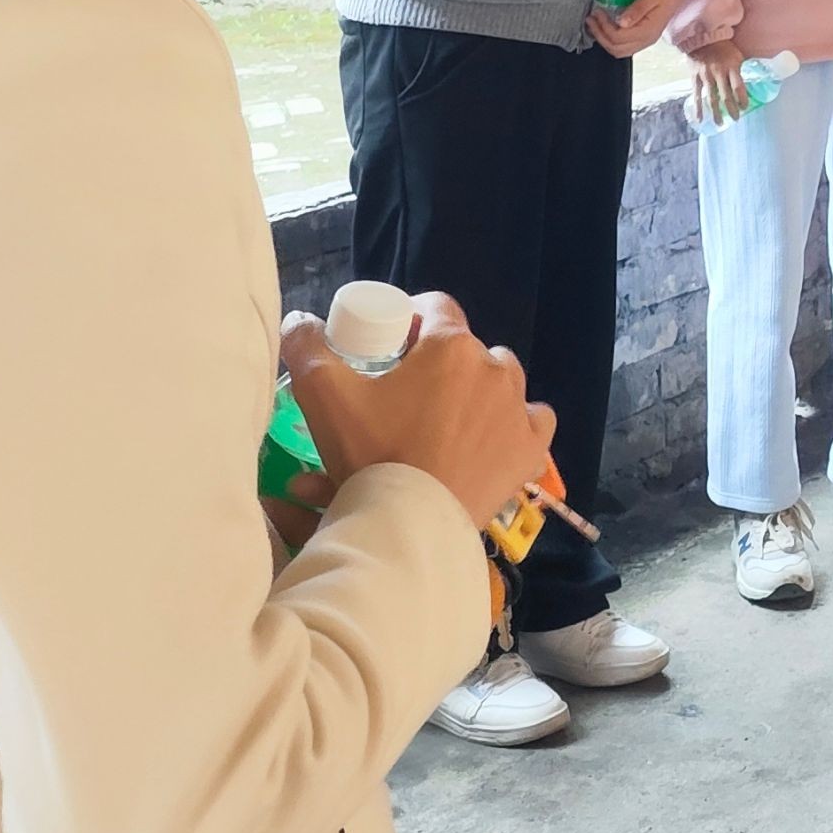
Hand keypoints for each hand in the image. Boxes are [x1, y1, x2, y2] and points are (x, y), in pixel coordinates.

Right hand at [287, 294, 552, 529]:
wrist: (412, 525)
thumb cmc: (372, 454)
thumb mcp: (325, 397)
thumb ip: (307, 348)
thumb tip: (299, 320)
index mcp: (451, 346)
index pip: (435, 307)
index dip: (412, 319)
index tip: (392, 345)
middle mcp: (494, 367)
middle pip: (467, 347)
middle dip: (440, 361)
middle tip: (409, 393)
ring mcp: (519, 408)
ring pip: (501, 379)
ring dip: (479, 388)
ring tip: (446, 417)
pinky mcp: (532, 447)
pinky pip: (533, 419)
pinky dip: (515, 423)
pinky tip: (493, 435)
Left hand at [591, 0, 693, 57]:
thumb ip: (636, 10)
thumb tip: (621, 23)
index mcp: (649, 30)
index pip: (619, 38)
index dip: (604, 27)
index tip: (597, 12)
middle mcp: (648, 38)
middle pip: (617, 49)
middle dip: (600, 36)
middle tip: (591, 19)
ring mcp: (647, 38)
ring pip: (620, 50)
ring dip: (604, 39)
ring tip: (594, 24)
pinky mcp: (644, 33)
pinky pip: (625, 44)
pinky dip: (612, 38)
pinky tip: (606, 26)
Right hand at [688, 43, 751, 119]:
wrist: (702, 37)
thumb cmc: (723, 47)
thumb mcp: (736, 55)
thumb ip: (740, 70)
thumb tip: (753, 82)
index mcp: (731, 66)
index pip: (738, 86)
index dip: (742, 98)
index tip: (745, 107)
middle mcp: (718, 72)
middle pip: (725, 95)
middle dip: (731, 109)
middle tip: (736, 119)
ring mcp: (706, 76)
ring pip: (711, 98)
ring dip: (716, 112)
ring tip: (720, 123)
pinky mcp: (695, 77)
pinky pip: (697, 95)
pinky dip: (698, 108)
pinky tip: (701, 119)